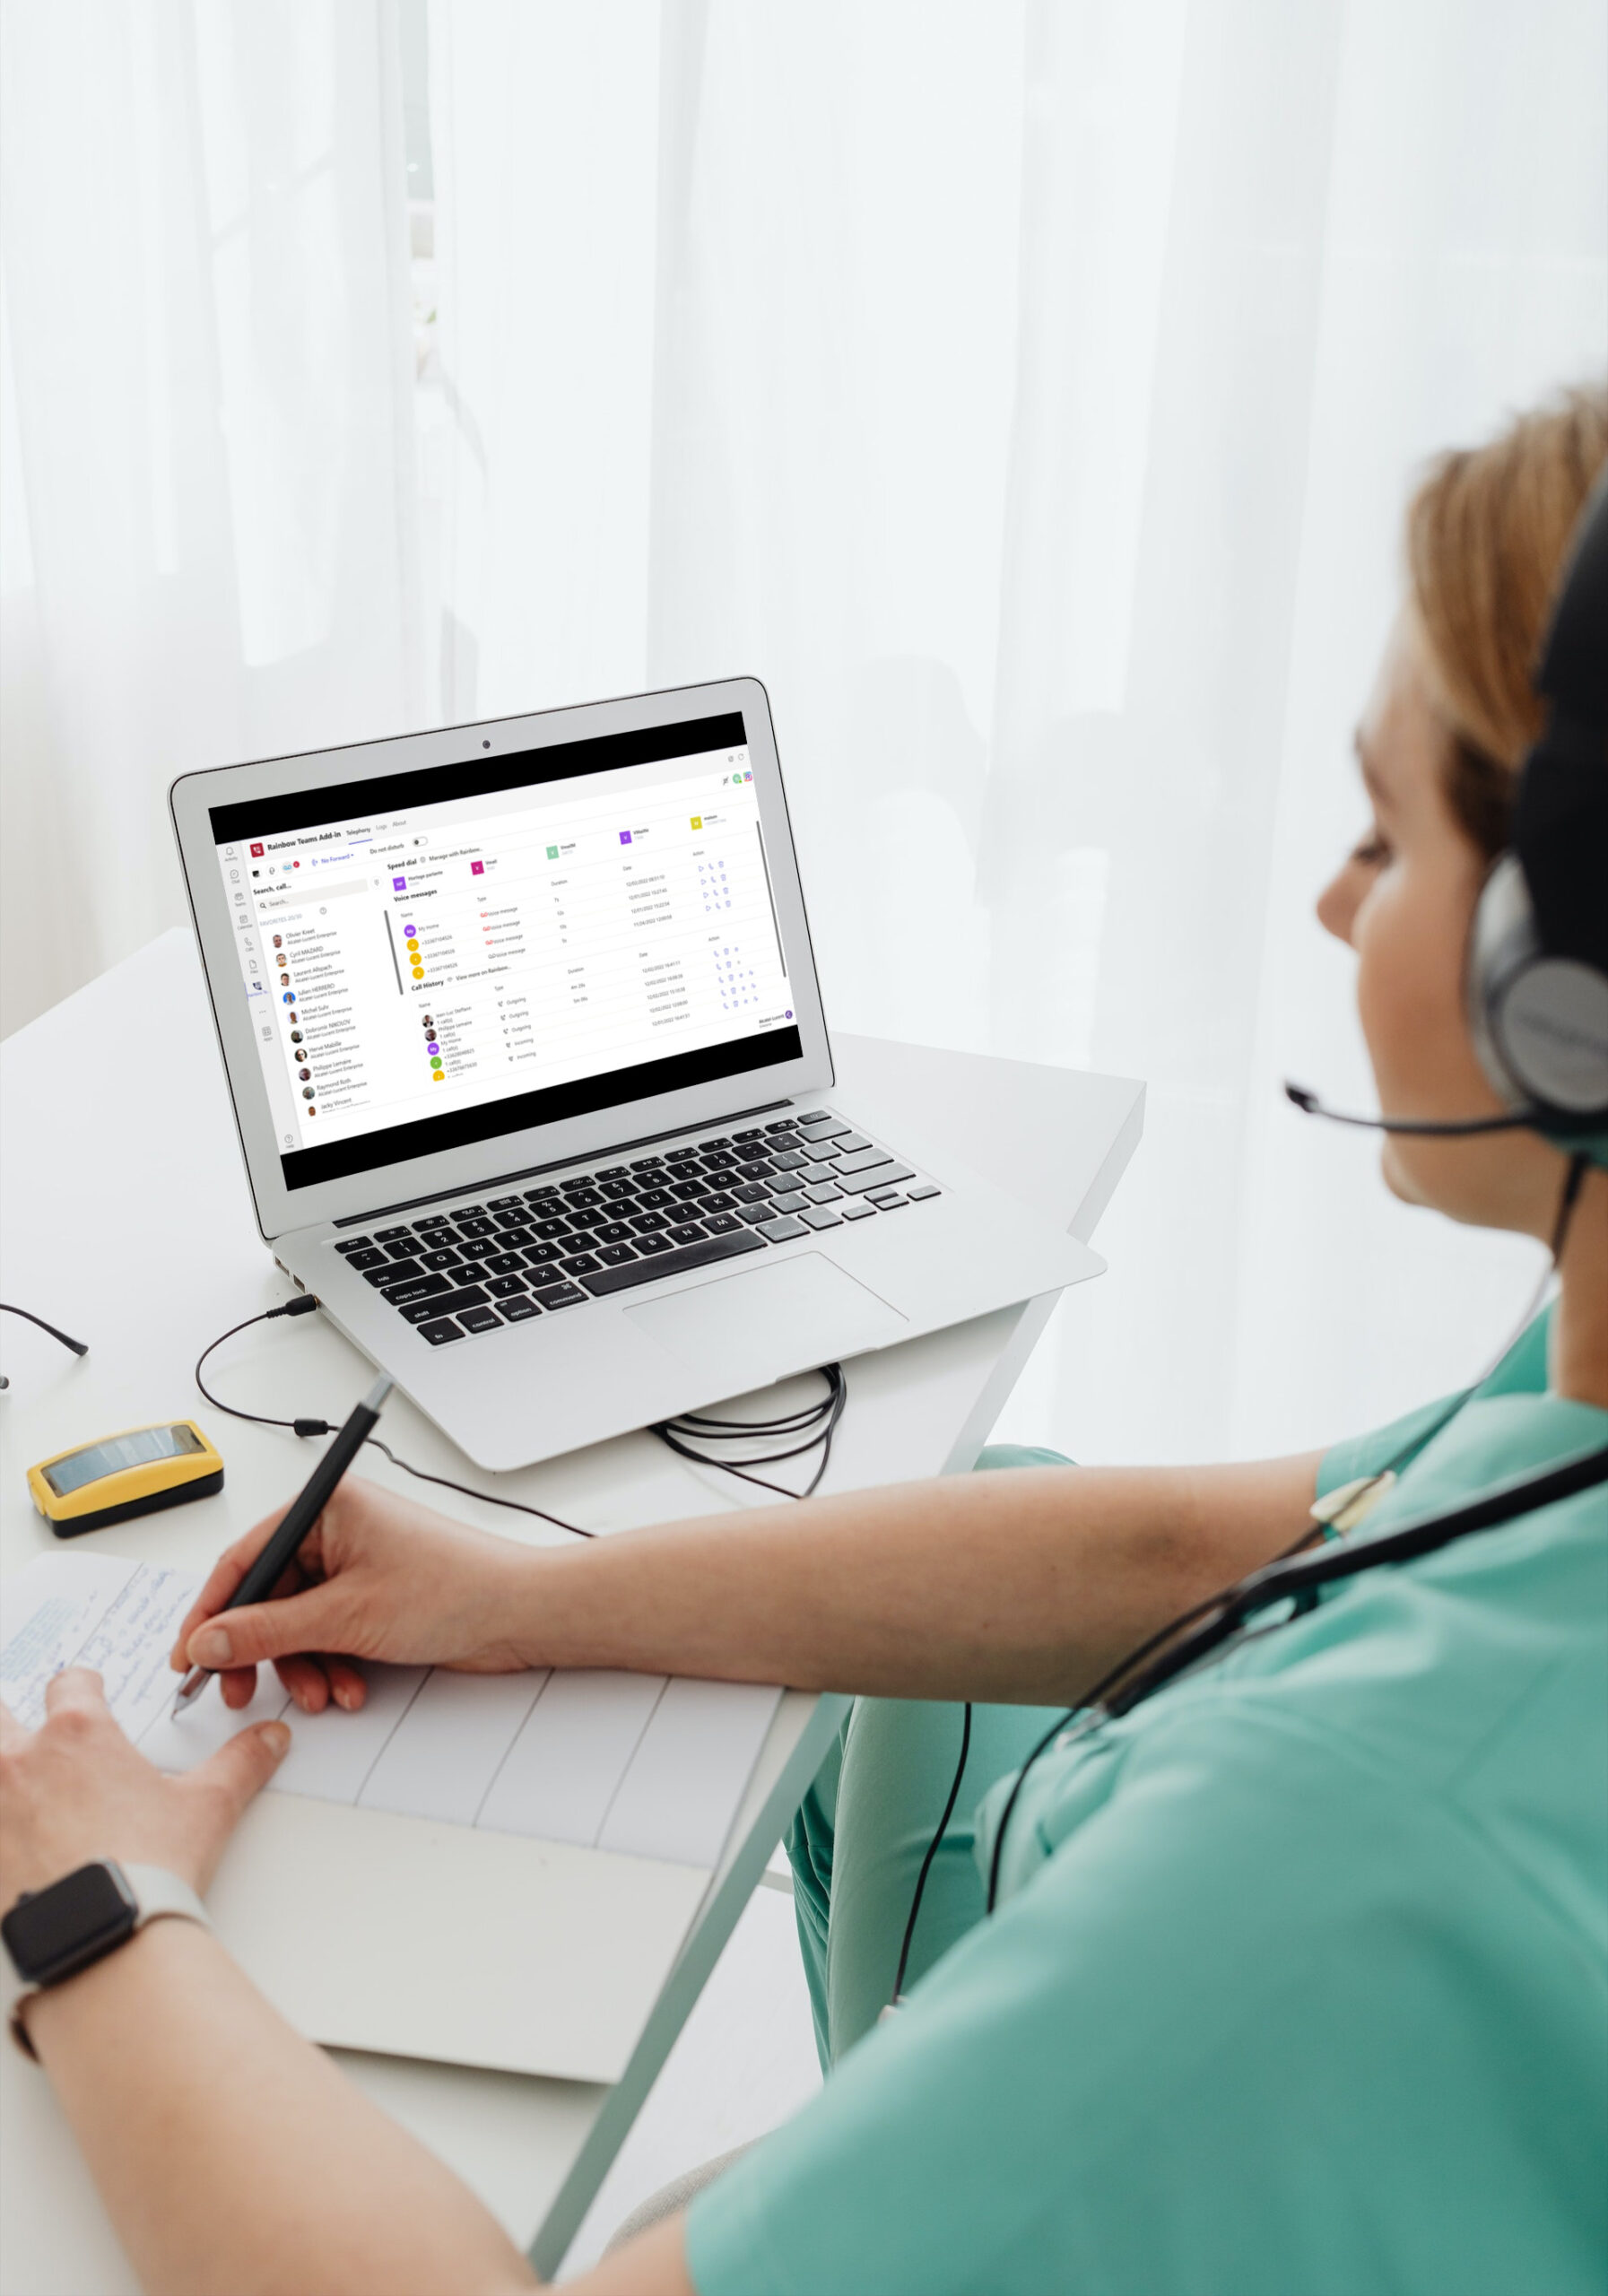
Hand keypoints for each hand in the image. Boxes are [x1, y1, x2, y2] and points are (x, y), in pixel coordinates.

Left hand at [0, 1669, 286, 1904]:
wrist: (97, 1941)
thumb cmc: (145, 1869)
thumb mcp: (207, 1808)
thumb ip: (240, 1764)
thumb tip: (269, 1739)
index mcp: (78, 1733)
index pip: (70, 1682)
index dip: (82, 1686)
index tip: (88, 1694)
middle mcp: (21, 1761)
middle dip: (13, 1722)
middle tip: (36, 1744)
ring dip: (3, 1777)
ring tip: (21, 1798)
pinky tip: (11, 1849)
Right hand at [169, 1476, 534, 1713]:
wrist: (521, 1614)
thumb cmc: (455, 1588)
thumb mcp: (345, 1615)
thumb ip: (266, 1630)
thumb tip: (209, 1640)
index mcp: (327, 1507)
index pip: (245, 1557)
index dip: (211, 1610)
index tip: (187, 1656)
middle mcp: (338, 1529)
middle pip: (267, 1596)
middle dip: (260, 1650)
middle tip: (240, 1692)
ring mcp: (356, 1565)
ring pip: (296, 1624)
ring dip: (302, 1665)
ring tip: (323, 1694)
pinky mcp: (373, 1598)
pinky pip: (327, 1634)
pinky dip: (331, 1664)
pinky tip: (349, 1688)